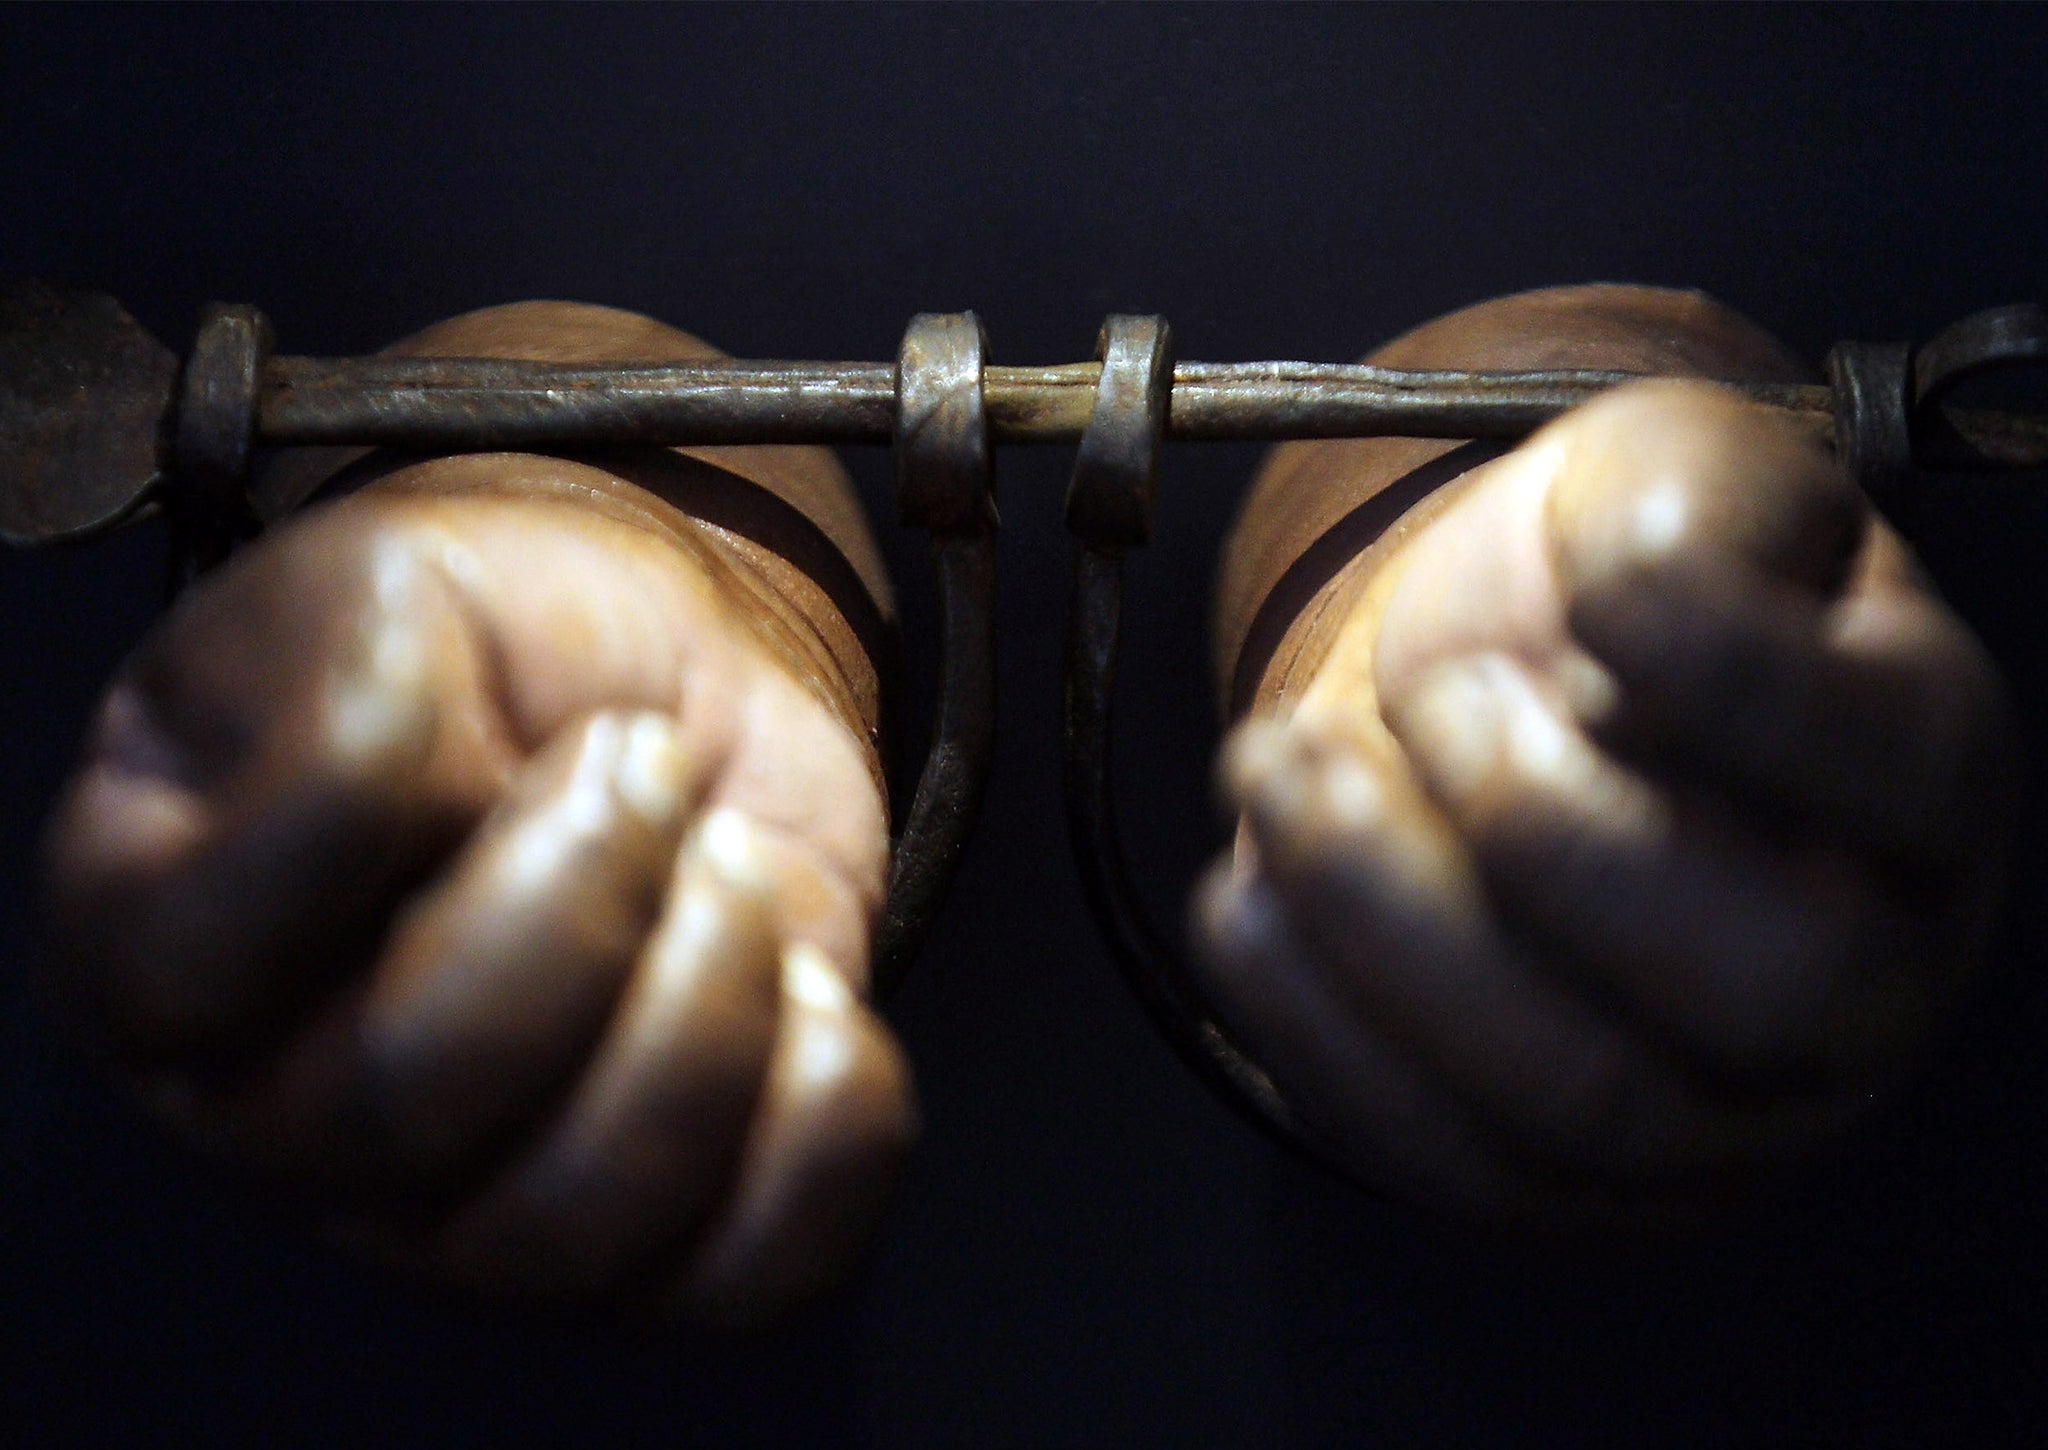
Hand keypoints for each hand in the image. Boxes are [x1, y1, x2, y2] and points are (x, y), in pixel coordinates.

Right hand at [42, 466, 912, 1325]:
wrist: (670, 702)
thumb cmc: (511, 650)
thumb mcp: (403, 583)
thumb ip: (353, 671)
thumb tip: (402, 778)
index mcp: (159, 936)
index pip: (212, 953)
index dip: (392, 802)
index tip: (501, 701)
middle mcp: (282, 1107)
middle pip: (411, 1100)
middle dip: (591, 889)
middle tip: (652, 773)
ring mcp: (458, 1206)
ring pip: (579, 1213)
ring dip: (714, 994)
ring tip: (730, 870)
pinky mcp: (644, 1234)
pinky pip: (744, 1270)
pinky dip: (822, 1122)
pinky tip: (810, 994)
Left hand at [1195, 378, 2015, 1235]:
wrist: (1499, 697)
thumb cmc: (1602, 587)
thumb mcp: (1665, 472)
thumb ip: (1679, 509)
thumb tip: (1633, 618)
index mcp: (1921, 774)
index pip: (1884, 765)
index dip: (1717, 670)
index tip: (1587, 586)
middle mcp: (1865, 978)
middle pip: (1756, 986)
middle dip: (1532, 822)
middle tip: (1421, 694)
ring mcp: (1720, 1112)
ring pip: (1572, 1096)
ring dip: (1379, 917)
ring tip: (1274, 767)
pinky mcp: (1560, 1181)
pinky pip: (1439, 1160)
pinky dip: (1313, 1025)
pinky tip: (1246, 896)